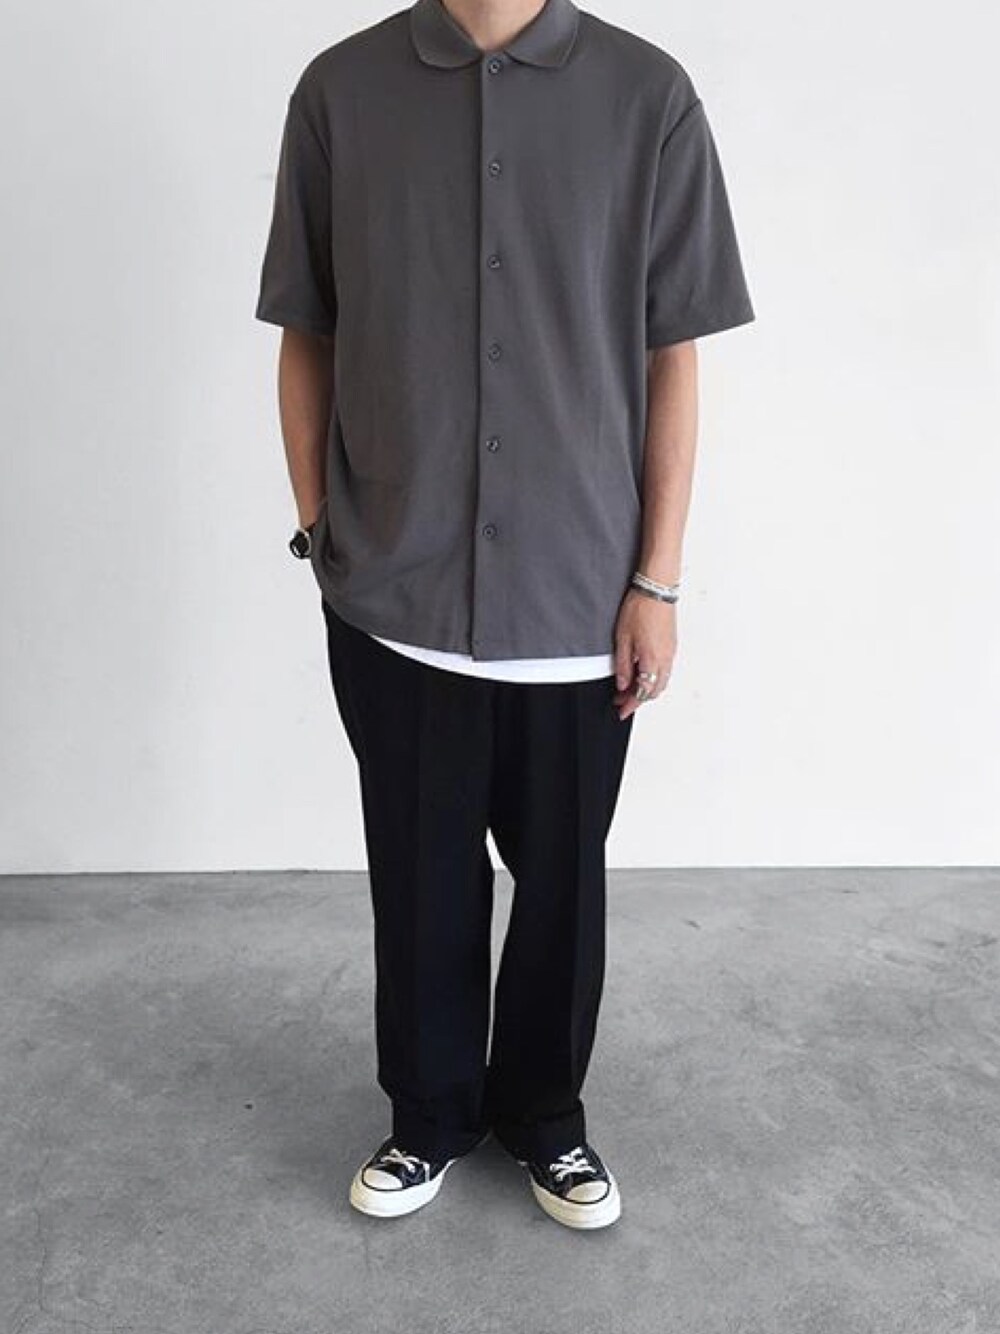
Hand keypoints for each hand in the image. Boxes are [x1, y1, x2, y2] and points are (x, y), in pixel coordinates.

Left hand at [612, 588, 676, 719]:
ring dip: (646, 689)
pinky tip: (641, 673)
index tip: (621, 711)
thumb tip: (623, 685)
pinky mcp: (672, 646)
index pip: (642, 692)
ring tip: (628, 687)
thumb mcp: (623, 639)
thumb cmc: (639, 608)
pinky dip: (653, 678)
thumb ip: (623, 666)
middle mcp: (665, 660)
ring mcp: (671, 653)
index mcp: (652, 660)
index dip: (630, 705)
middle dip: (637, 699)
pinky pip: (665, 671)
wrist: (656, 590)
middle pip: (653, 691)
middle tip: (621, 700)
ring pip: (661, 682)